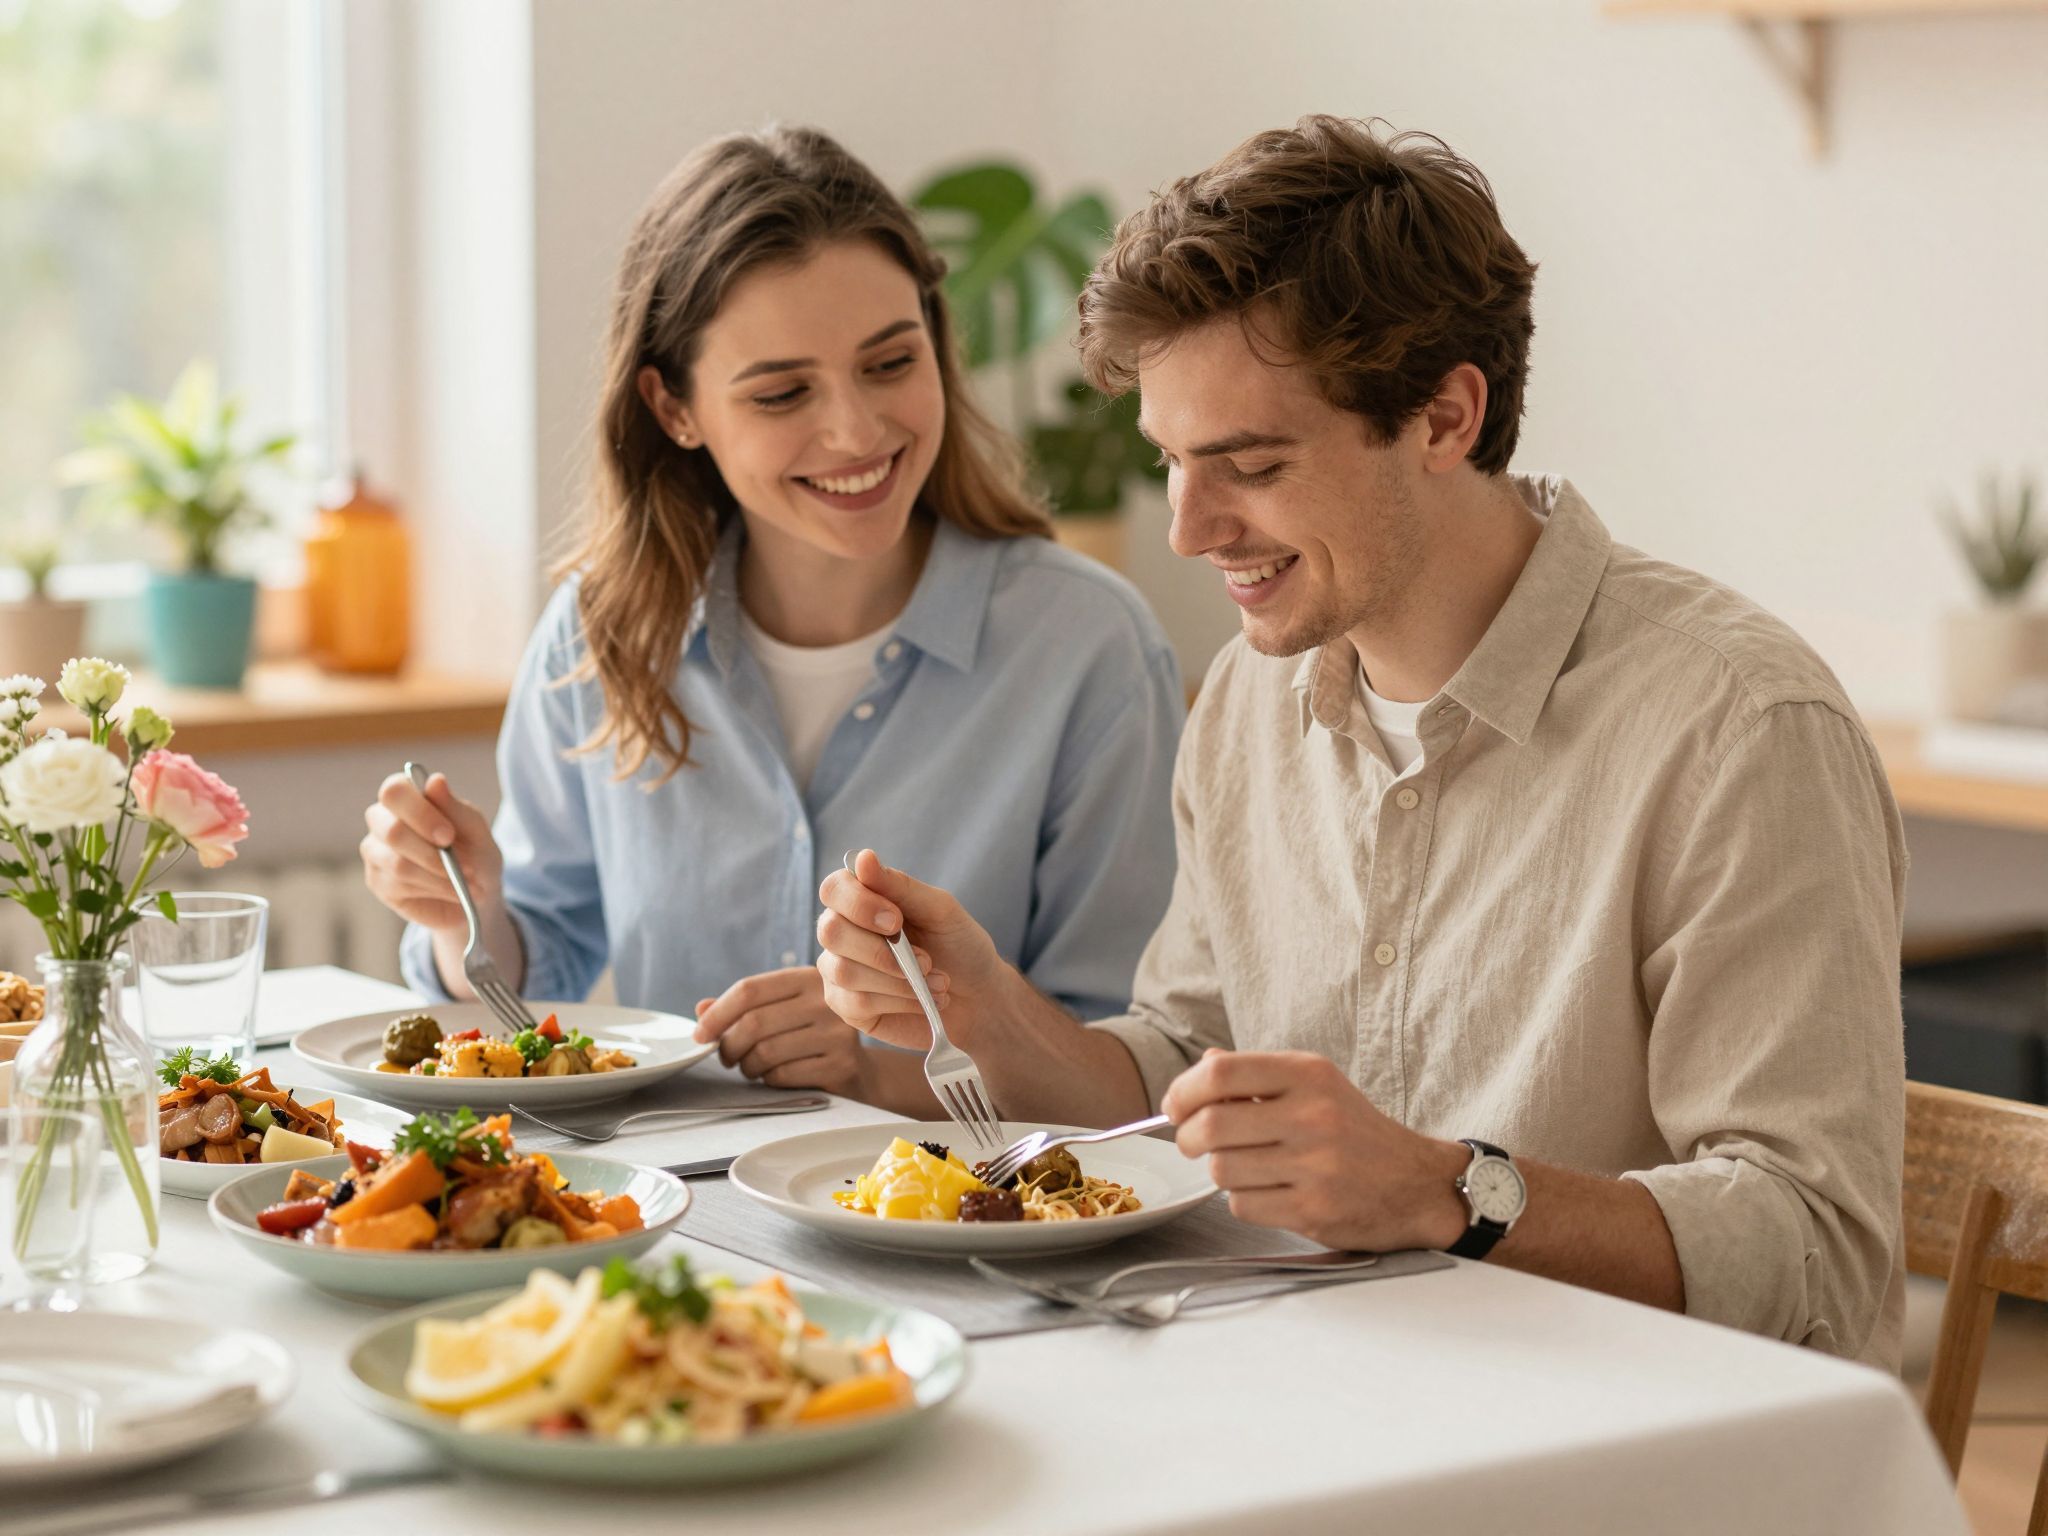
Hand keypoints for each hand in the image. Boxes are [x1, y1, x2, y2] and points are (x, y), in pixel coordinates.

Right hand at [359, 770, 503, 932]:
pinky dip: (436, 889)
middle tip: (465, 865)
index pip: (394, 791)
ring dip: (440, 875)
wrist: (476, 890)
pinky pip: (401, 886)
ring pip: (398, 864)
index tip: (449, 834)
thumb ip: (454, 807)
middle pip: (391, 830)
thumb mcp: (474, 829)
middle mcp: (381, 821)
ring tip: (469, 882)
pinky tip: (455, 892)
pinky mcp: (377, 882)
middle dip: (431, 852)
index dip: (420, 812)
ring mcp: (375, 853)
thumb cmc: (474, 851)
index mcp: (405, 797)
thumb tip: (435, 780)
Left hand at [693, 966, 872, 1096]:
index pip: (750, 989)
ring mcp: (837, 1032)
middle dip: (728, 1046)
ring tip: (752, 1067)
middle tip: (726, 1058)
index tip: (699, 1035)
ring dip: (747, 1066)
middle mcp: (826, 999)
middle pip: (754, 1022)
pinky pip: (783, 1075)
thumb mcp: (781, 1011)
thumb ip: (743, 1008)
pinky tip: (774, 1077)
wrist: (859, 1070)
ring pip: (765, 1052)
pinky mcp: (842, 1063)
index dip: (718, 1013)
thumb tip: (701, 1009)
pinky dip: (769, 1080)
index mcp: (807, 978)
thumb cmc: (810, 1036)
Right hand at [815, 849, 1008, 1051]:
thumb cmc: (958, 945)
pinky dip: (899, 1001)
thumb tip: (863, 858)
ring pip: (845, 971)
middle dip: (881, 949)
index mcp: (861, 900)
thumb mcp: (940, 910)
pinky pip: (857, 1003)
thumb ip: (901, 886)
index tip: (897, 920)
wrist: (978, 995)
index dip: (859, 903)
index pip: (834, 889)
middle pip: (831, 931)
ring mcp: (840, 972)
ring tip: (937, 982)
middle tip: (926, 960)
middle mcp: (843, 933)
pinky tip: (923, 1000)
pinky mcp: (848, 1007)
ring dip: (899, 980)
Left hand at [1163, 1049, 1468, 1251]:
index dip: (1183, 1091)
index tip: (1174, 1107)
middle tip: (1192, 1143)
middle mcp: (1312, 1115)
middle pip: (1210, 1125)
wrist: (1416, 1184)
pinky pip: (1243, 1206)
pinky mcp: (1313, 1209)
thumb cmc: (1355, 1132)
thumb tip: (1202, 1066)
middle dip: (1187, 1138)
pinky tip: (1267, 1192)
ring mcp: (1315, 1165)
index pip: (1220, 1073)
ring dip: (1219, 1172)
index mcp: (1308, 1074)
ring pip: (1222, 1170)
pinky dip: (1243, 1201)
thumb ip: (1257, 1077)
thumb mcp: (1315, 1086)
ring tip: (1243, 1167)